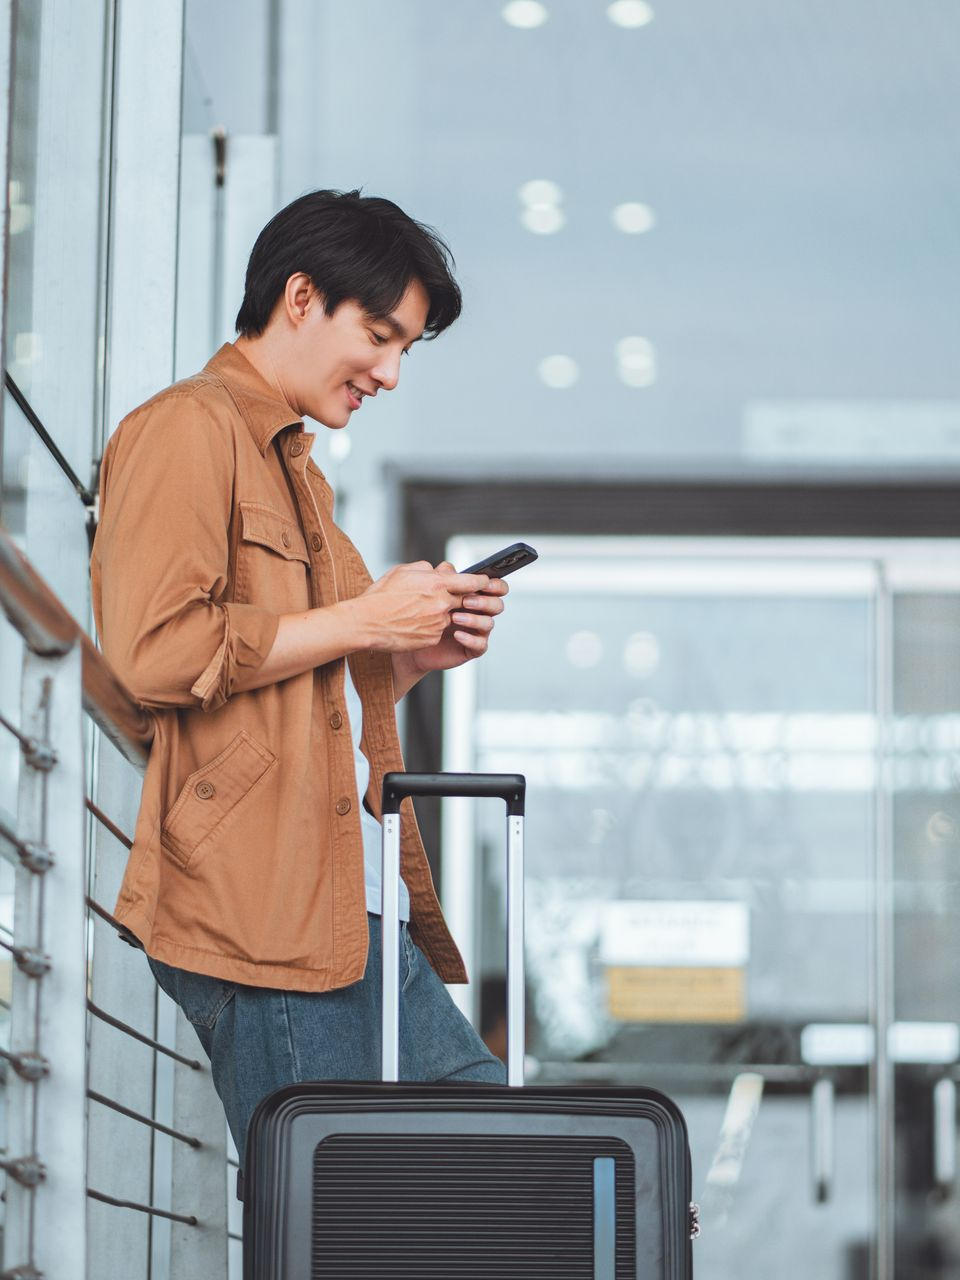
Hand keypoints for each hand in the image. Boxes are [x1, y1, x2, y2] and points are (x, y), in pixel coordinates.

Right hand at [356, 560, 490, 652]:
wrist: (366, 623)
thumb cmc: (381, 595)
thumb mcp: (402, 571)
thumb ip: (426, 569)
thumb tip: (437, 570)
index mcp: (437, 583)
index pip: (472, 581)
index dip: (481, 582)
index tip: (486, 582)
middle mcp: (442, 603)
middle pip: (463, 600)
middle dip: (458, 598)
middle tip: (445, 598)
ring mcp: (438, 623)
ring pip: (449, 616)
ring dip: (440, 614)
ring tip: (417, 612)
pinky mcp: (432, 638)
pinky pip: (438, 631)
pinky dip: (429, 627)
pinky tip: (412, 624)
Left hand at [406, 562, 508, 674]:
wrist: (414, 639)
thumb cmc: (424, 614)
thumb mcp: (433, 594)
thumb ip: (443, 579)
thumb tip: (449, 569)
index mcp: (474, 596)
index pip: (495, 587)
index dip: (494, 584)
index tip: (484, 583)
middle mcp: (479, 612)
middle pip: (497, 605)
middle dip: (484, 602)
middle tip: (466, 601)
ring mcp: (477, 630)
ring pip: (489, 623)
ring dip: (474, 619)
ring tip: (455, 617)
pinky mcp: (472, 648)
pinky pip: (480, 644)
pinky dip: (470, 639)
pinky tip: (457, 635)